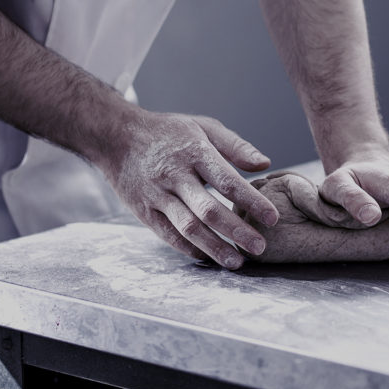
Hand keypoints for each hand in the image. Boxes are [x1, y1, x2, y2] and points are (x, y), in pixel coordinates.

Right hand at [100, 111, 279, 268]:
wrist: (116, 137)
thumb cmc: (168, 132)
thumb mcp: (203, 127)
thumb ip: (236, 146)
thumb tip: (265, 164)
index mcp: (195, 153)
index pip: (228, 182)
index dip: (252, 202)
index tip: (273, 218)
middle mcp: (176, 176)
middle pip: (209, 210)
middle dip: (237, 232)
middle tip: (260, 248)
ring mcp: (158, 196)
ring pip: (188, 227)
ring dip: (215, 248)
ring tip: (237, 261)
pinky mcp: (144, 211)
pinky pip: (169, 235)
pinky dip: (190, 249)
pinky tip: (209, 257)